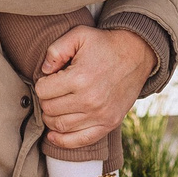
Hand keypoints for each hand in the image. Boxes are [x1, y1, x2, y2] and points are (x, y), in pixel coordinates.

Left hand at [34, 25, 155, 150]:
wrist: (136, 55)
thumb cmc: (104, 45)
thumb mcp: (79, 35)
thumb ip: (56, 49)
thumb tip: (44, 71)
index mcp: (80, 78)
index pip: (43, 91)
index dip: (41, 84)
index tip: (48, 79)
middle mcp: (90, 100)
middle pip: (50, 110)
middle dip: (45, 101)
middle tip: (51, 92)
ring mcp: (100, 115)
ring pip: (60, 126)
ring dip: (51, 118)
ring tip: (54, 107)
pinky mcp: (109, 123)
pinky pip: (81, 140)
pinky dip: (63, 141)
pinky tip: (53, 135)